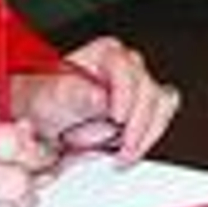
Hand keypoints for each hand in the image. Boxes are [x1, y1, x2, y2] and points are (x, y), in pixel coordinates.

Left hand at [8, 36, 179, 167]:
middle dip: (137, 123)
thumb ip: (76, 95)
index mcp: (105, 53)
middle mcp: (127, 65)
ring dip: (146, 132)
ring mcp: (139, 85)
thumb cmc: (45, 99)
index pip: (125, 67)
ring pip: (162, 102)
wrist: (44, 118)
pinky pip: (163, 116)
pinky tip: (132, 149)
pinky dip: (150, 136)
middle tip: (122, 146)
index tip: (117, 119)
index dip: (125, 94)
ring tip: (125, 153)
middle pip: (148, 88)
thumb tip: (100, 97)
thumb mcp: (52, 95)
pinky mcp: (147, 105)